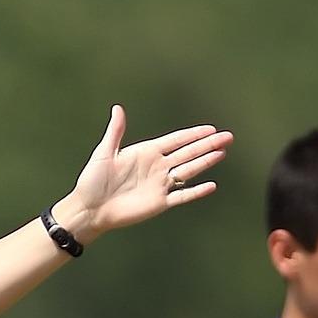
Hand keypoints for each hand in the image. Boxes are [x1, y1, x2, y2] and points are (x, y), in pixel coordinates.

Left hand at [55, 106, 230, 242]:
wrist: (89, 209)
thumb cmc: (92, 181)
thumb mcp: (104, 153)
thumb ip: (116, 132)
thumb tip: (118, 108)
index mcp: (147, 152)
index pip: (176, 140)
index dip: (194, 134)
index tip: (211, 129)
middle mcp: (157, 167)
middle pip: (188, 153)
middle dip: (208, 145)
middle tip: (228, 137)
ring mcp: (159, 185)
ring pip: (188, 171)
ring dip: (205, 162)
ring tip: (223, 153)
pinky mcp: (158, 203)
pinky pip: (181, 196)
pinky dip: (195, 192)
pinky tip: (211, 185)